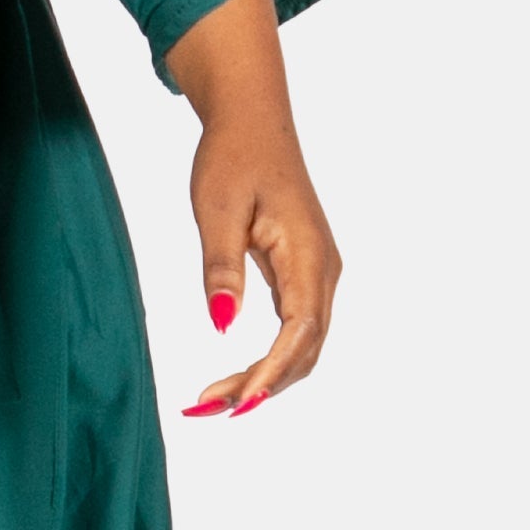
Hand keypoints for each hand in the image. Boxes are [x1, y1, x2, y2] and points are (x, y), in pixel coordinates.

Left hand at [161, 0, 338, 418]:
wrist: (252, 121)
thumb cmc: (233, 157)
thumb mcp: (217, 209)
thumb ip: (221, 267)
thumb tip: (222, 324)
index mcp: (308, 254)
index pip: (299, 331)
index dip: (272, 373)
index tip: (238, 404)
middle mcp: (323, 270)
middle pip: (305, 349)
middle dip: (261, 386)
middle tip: (206, 408)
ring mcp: (317, 273)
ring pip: (303, 345)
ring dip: (264, 378)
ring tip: (212, 400)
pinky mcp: (303, 273)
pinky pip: (295, 330)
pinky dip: (268, 359)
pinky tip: (236, 376)